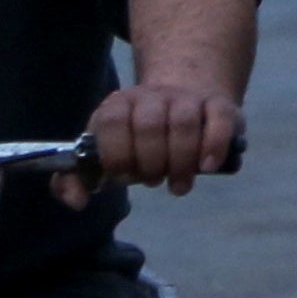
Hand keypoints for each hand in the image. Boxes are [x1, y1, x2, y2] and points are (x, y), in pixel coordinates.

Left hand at [74, 79, 244, 199]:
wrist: (183, 97)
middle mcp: (152, 95)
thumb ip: (77, 179)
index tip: (125, 175)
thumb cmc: (137, 139)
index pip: (112, 121)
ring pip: (184, 123)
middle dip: (151, 162)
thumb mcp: (104, 153)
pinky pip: (219, 119)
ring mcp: (187, 98)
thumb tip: (77, 202)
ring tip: (179, 186)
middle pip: (149, 125)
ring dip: (181, 162)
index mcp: (119, 104)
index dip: (117, 153)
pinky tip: (206, 167)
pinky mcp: (219, 104)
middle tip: (154, 181)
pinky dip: (213, 145)